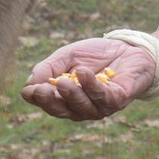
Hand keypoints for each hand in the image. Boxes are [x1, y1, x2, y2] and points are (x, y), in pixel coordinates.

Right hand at [20, 38, 158, 120]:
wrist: (129, 48)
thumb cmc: (96, 56)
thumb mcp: (67, 56)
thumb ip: (48, 68)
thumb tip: (29, 82)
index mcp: (67, 100)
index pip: (49, 104)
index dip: (38, 99)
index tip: (28, 90)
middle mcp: (83, 108)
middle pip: (64, 111)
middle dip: (52, 101)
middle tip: (41, 90)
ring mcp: (101, 107)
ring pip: (83, 107)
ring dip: (72, 95)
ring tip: (62, 82)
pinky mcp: (119, 99)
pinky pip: (104, 97)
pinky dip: (92, 86)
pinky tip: (83, 73)